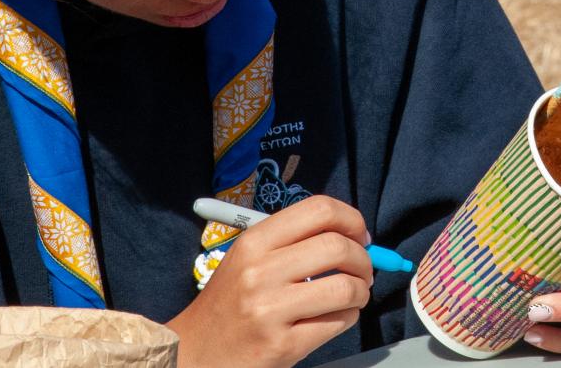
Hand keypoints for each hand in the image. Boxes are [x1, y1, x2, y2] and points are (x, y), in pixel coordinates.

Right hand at [167, 195, 373, 367]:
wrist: (196, 350)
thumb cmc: (230, 302)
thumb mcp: (248, 259)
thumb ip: (292, 242)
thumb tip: (353, 235)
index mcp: (254, 241)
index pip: (318, 210)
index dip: (350, 219)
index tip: (359, 234)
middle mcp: (260, 270)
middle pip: (337, 246)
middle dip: (364, 259)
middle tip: (364, 270)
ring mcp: (271, 309)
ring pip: (345, 287)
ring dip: (361, 291)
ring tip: (354, 295)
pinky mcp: (284, 344)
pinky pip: (338, 322)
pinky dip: (349, 317)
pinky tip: (337, 316)